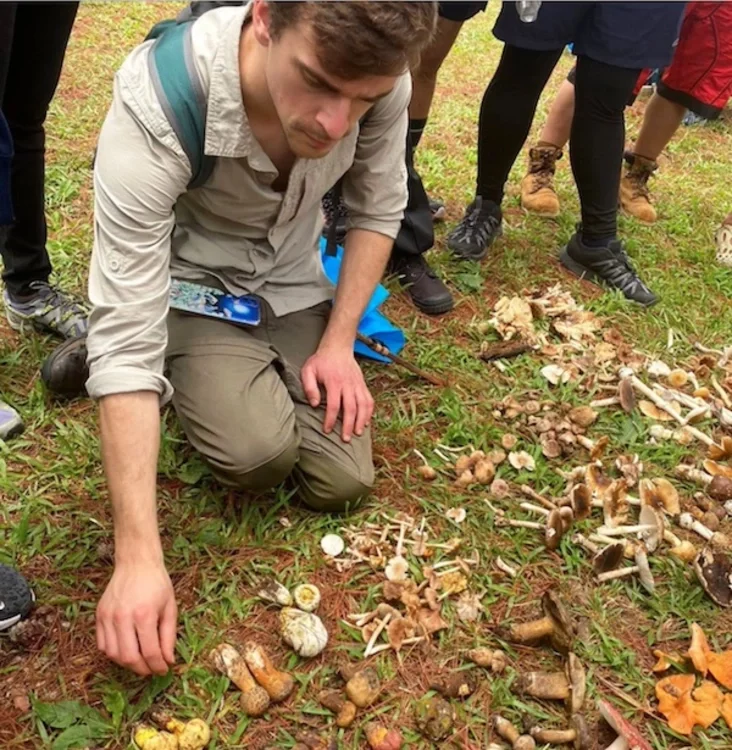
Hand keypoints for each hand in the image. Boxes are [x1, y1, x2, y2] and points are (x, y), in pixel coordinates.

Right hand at [96, 561, 176, 675]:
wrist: (137, 563)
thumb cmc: (157, 583)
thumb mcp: (170, 608)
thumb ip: (169, 636)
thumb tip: (168, 661)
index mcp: (144, 614)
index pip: (150, 652)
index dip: (158, 666)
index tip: (164, 670)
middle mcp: (123, 617)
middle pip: (129, 658)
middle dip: (142, 669)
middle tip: (152, 669)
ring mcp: (108, 616)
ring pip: (113, 654)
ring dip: (127, 663)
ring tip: (140, 661)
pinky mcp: (99, 615)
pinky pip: (102, 644)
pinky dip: (113, 653)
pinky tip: (126, 650)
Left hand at [301, 345, 373, 441]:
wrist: (338, 347)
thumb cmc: (321, 361)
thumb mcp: (308, 370)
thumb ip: (309, 387)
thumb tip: (314, 404)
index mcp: (334, 382)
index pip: (334, 405)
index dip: (330, 419)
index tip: (326, 430)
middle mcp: (348, 384)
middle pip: (351, 408)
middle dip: (348, 425)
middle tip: (345, 439)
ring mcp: (357, 385)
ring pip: (363, 405)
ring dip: (361, 421)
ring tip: (358, 433)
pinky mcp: (362, 385)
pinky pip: (369, 400)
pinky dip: (369, 412)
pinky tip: (366, 422)